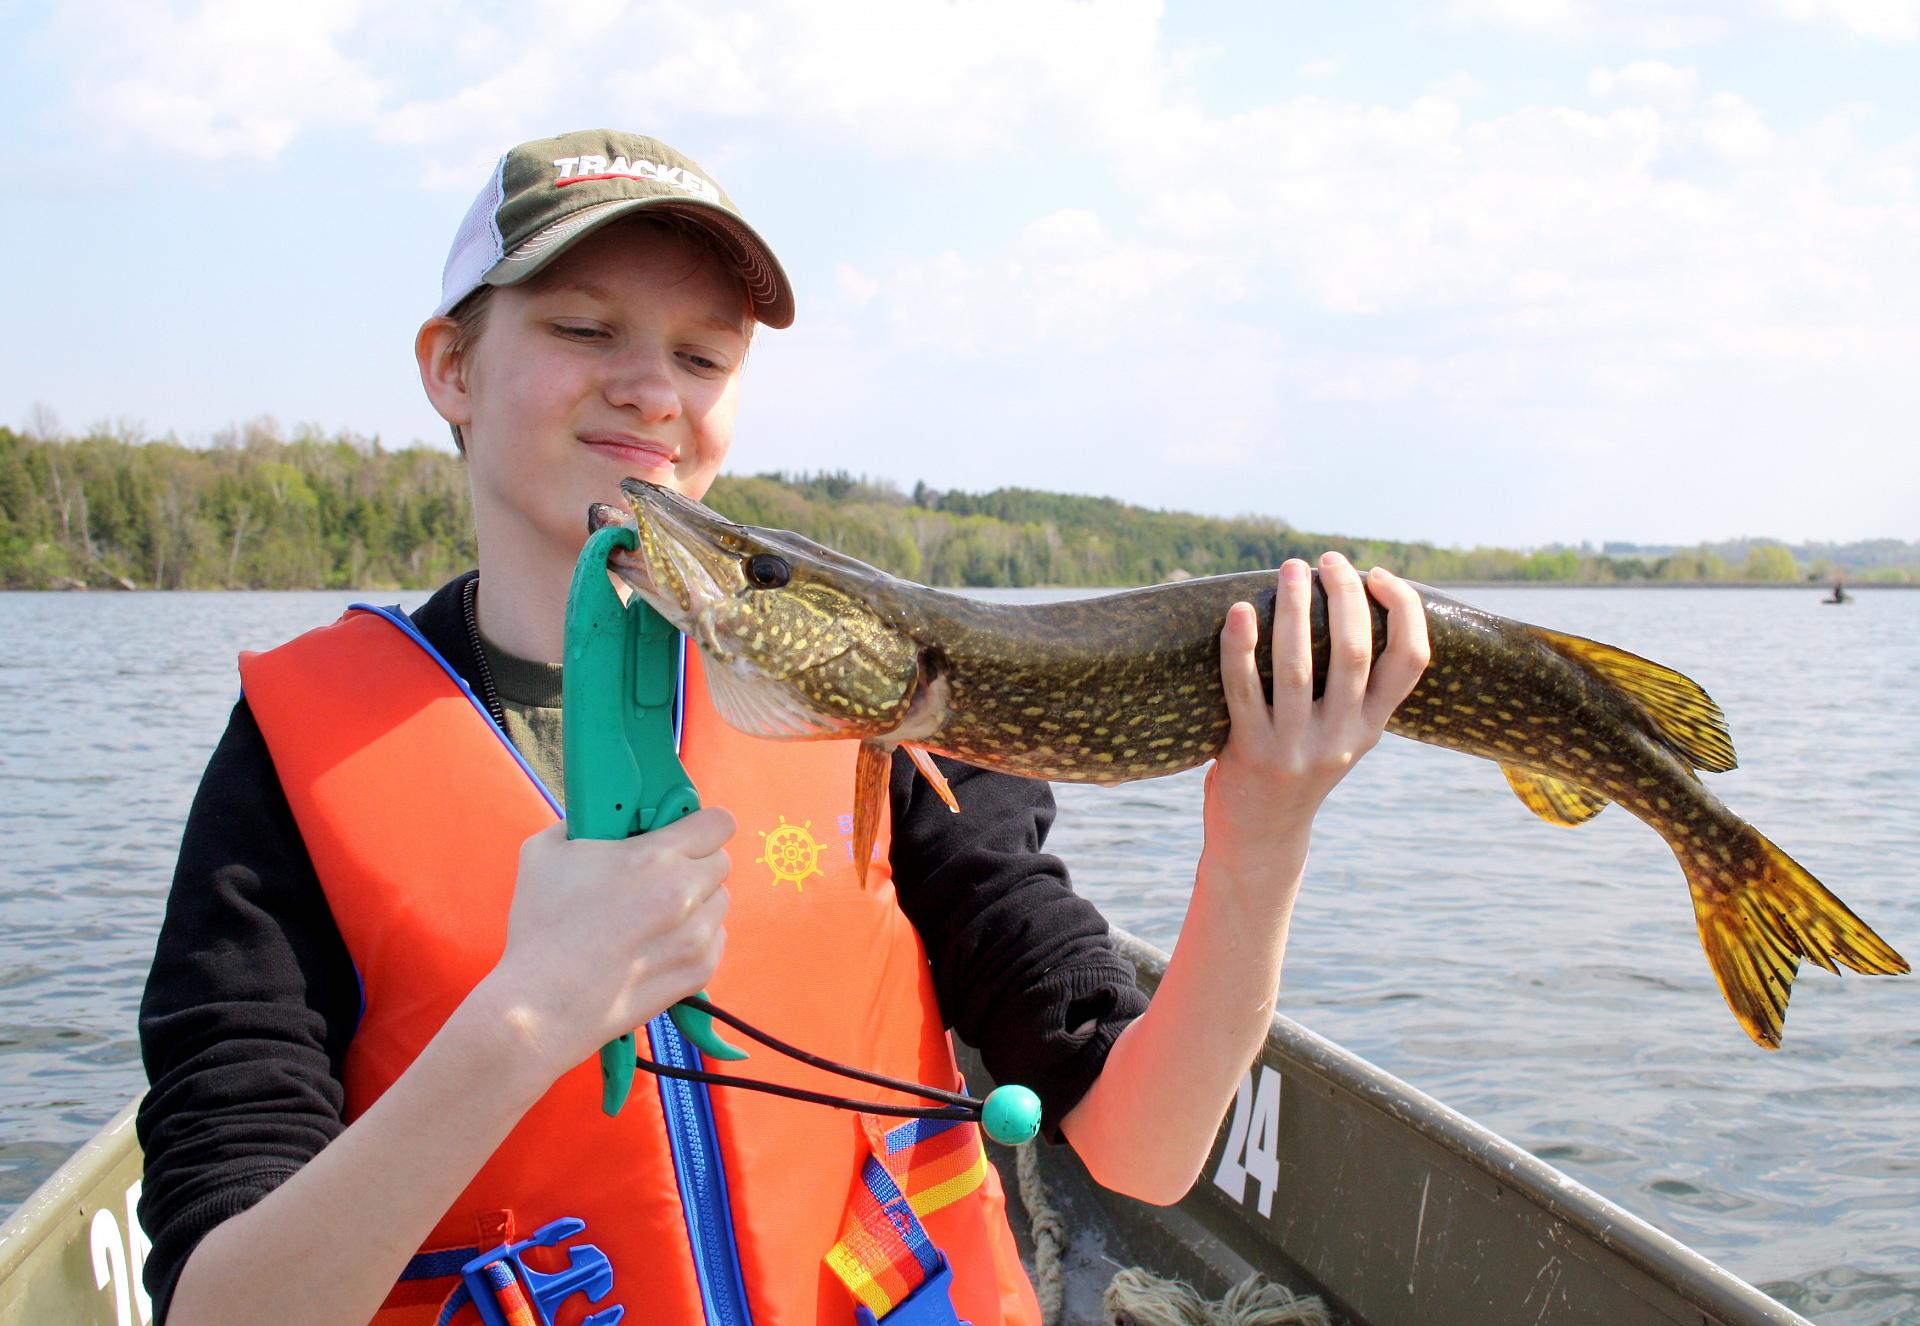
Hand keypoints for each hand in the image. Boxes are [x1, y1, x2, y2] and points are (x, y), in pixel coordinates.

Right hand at [473, 809, 734, 1079]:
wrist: (543, 1005)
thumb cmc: (541, 929)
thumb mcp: (544, 852)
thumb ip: (580, 823)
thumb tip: (597, 815)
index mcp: (655, 857)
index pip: (718, 822)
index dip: (700, 823)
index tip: (683, 830)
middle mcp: (685, 893)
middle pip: (720, 862)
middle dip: (694, 863)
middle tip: (660, 875)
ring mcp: (696, 936)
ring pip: (720, 901)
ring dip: (698, 901)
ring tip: (656, 915)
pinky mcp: (699, 971)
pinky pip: (716, 938)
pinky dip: (695, 937)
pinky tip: (658, 944)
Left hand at [1203, 553, 1429, 875]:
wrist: (1260, 836)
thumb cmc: (1296, 767)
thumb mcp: (1340, 733)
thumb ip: (1349, 687)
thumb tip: (1345, 602)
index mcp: (1371, 726)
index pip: (1412, 661)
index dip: (1405, 610)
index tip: (1380, 575)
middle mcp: (1342, 737)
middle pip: (1355, 651)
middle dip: (1344, 594)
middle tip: (1327, 561)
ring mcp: (1296, 747)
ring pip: (1299, 666)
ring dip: (1293, 608)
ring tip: (1290, 569)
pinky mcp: (1251, 753)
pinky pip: (1243, 689)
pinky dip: (1241, 646)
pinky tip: (1238, 612)